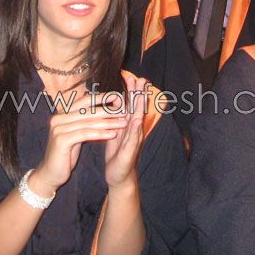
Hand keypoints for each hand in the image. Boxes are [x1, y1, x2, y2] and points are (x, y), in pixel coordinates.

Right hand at [29, 90, 127, 194]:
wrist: (51, 173)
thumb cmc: (65, 153)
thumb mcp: (75, 133)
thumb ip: (83, 120)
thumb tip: (98, 106)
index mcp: (62, 113)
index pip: (84, 101)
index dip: (101, 98)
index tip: (118, 98)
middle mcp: (58, 117)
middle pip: (87, 111)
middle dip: (108, 110)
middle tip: (124, 111)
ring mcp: (58, 128)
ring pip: (88, 122)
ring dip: (108, 122)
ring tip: (122, 123)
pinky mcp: (61, 140)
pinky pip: (85, 134)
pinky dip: (100, 133)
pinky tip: (112, 134)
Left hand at [103, 73, 147, 188]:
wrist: (118, 177)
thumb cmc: (116, 154)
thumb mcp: (114, 133)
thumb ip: (115, 119)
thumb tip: (112, 103)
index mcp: (128, 125)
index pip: (131, 105)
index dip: (132, 92)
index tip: (132, 77)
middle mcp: (134, 131)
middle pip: (137, 108)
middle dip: (139, 93)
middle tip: (141, 78)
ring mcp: (134, 140)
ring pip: (137, 119)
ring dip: (140, 106)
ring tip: (142, 93)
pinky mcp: (130, 151)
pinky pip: (133, 137)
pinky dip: (135, 127)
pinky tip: (137, 119)